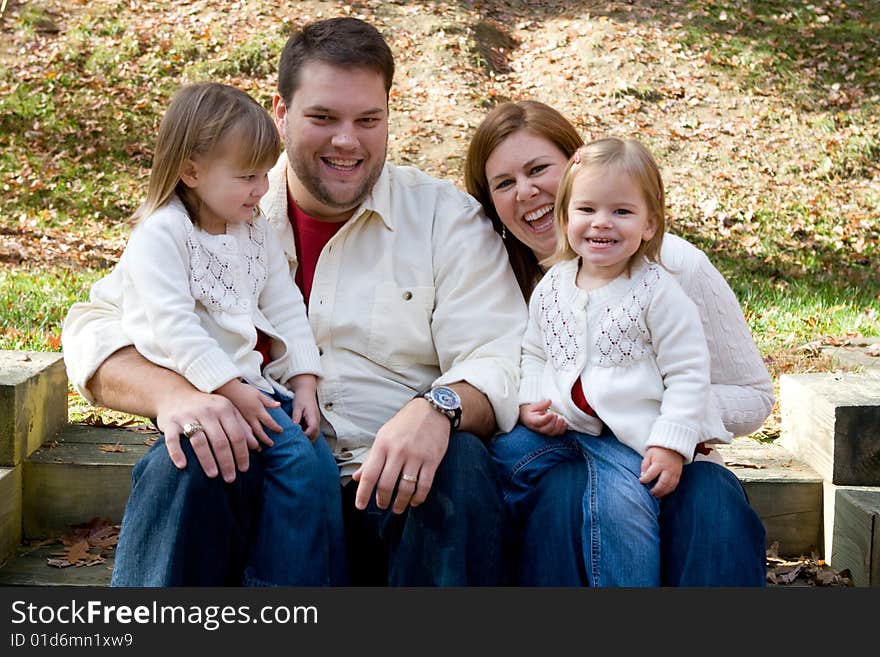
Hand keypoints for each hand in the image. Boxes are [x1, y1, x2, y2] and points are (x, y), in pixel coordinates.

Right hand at [156, 387, 260, 482]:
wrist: (176, 394)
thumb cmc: (207, 407)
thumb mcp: (226, 411)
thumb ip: (241, 426)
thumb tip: (255, 446)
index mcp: (223, 408)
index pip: (237, 435)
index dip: (242, 454)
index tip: (244, 469)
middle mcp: (206, 411)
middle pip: (220, 441)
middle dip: (227, 462)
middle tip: (230, 479)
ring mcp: (187, 416)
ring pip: (200, 441)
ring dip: (207, 460)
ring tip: (213, 475)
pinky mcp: (170, 423)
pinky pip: (173, 440)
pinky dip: (177, 453)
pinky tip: (183, 466)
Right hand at [216, 378, 282, 448]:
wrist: (226, 388)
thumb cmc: (243, 390)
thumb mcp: (258, 393)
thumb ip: (268, 401)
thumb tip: (279, 405)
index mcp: (258, 410)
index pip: (269, 422)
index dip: (275, 427)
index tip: (280, 431)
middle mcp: (250, 417)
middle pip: (260, 432)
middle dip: (266, 439)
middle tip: (271, 445)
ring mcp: (242, 421)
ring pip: (250, 435)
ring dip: (255, 443)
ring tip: (259, 449)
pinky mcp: (234, 422)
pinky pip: (241, 434)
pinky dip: (245, 440)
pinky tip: (246, 445)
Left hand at [287, 373, 319, 441]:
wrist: (306, 391)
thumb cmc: (301, 398)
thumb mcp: (297, 407)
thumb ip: (296, 417)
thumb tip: (294, 428)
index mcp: (313, 417)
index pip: (312, 430)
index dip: (305, 436)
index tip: (296, 437)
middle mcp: (316, 421)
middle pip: (315, 435)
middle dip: (307, 440)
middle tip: (296, 441)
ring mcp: (316, 421)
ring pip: (314, 434)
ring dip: (307, 437)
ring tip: (297, 439)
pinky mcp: (313, 421)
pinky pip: (312, 431)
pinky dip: (307, 434)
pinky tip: (299, 433)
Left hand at [352, 397, 449, 514]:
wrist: (431, 410)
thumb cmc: (404, 424)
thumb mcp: (383, 436)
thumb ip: (371, 458)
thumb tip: (357, 477)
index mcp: (383, 445)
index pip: (370, 474)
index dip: (363, 493)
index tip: (360, 506)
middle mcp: (398, 451)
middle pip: (387, 485)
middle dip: (383, 500)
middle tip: (382, 505)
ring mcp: (416, 456)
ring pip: (406, 488)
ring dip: (401, 503)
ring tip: (397, 508)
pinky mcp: (432, 460)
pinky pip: (424, 485)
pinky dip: (418, 498)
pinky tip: (414, 502)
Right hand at [519, 400, 567, 435]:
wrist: (527, 417)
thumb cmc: (529, 411)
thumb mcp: (532, 406)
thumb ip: (541, 404)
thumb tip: (549, 401)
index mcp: (532, 421)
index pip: (539, 422)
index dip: (546, 419)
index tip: (551, 413)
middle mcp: (538, 428)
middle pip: (546, 429)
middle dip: (553, 422)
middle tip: (555, 415)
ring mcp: (544, 431)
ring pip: (552, 433)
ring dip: (558, 427)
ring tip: (561, 419)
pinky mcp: (550, 431)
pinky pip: (557, 433)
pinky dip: (562, 429)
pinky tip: (564, 423)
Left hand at [638, 446, 684, 497]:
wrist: (673, 446)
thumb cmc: (658, 451)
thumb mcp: (649, 455)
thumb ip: (645, 465)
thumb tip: (642, 476)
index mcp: (659, 463)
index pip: (651, 474)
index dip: (645, 479)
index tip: (641, 481)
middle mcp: (668, 469)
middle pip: (662, 483)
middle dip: (656, 490)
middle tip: (650, 493)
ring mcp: (674, 473)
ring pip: (669, 486)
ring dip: (662, 492)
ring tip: (656, 495)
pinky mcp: (678, 475)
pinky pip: (674, 485)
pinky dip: (669, 490)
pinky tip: (663, 492)